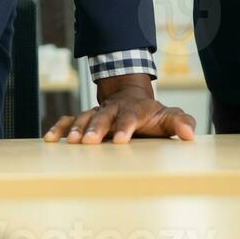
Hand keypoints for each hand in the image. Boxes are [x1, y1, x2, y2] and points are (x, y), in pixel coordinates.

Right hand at [44, 75, 196, 143]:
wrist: (129, 96)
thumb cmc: (151, 114)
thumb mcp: (169, 116)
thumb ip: (180, 123)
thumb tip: (189, 135)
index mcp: (133, 110)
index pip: (129, 117)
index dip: (125, 127)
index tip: (121, 140)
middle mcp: (112, 109)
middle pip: (102, 116)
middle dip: (94, 128)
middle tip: (87, 141)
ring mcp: (96, 112)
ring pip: (83, 117)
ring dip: (75, 128)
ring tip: (69, 142)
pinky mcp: (84, 118)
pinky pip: (68, 120)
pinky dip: (59, 128)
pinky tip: (50, 139)